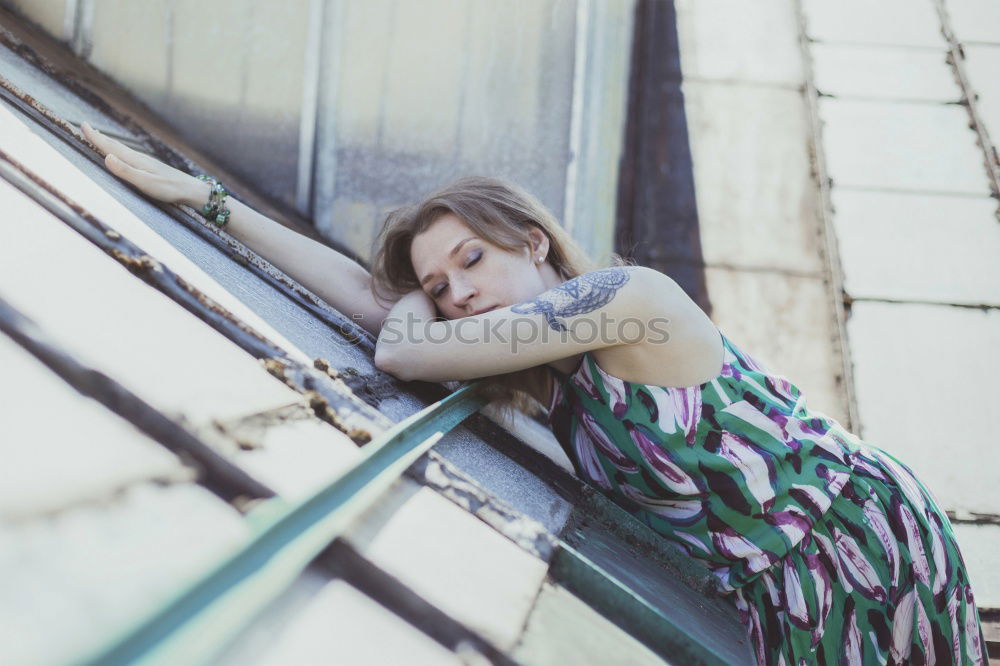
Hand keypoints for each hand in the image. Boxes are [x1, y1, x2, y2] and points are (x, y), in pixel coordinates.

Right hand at [81, 121, 205, 206]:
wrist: (191, 190)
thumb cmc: (169, 189)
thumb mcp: (145, 182)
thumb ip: (126, 171)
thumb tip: (106, 157)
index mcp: (135, 160)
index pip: (111, 147)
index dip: (95, 137)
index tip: (82, 125)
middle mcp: (139, 158)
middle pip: (115, 145)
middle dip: (99, 137)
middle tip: (85, 127)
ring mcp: (146, 163)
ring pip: (122, 150)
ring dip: (109, 143)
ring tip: (100, 138)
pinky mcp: (151, 168)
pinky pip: (130, 156)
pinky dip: (120, 152)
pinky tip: (123, 155)